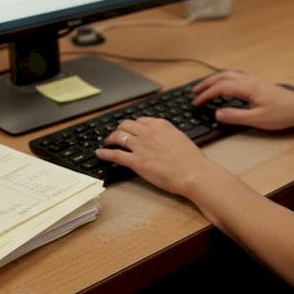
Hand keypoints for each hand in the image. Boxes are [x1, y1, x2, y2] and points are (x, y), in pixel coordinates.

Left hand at [95, 117, 219, 195]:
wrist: (193, 172)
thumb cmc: (191, 160)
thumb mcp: (180, 138)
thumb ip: (167, 135)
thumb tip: (161, 138)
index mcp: (160, 125)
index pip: (140, 120)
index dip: (133, 126)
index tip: (131, 129)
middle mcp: (148, 132)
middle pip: (126, 125)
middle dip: (119, 129)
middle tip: (117, 135)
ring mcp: (140, 146)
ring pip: (118, 136)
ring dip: (110, 138)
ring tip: (107, 142)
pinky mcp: (136, 161)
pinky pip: (115, 154)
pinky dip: (105, 153)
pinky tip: (100, 153)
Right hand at [191, 70, 293, 131]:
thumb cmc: (282, 114)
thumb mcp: (257, 120)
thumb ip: (235, 116)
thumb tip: (217, 113)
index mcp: (247, 87)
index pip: (220, 88)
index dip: (206, 95)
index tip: (196, 103)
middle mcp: (249, 80)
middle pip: (222, 77)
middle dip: (206, 84)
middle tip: (194, 92)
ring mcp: (253, 80)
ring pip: (228, 74)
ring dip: (214, 80)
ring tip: (204, 88)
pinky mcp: (257, 83)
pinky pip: (235, 76)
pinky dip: (224, 79)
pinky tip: (223, 86)